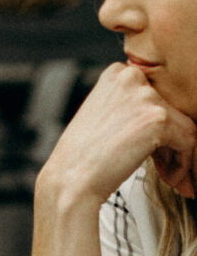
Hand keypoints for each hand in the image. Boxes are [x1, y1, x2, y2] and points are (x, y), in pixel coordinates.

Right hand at [40, 62, 195, 209]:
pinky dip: (184, 163)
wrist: (70, 182)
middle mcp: (131, 77)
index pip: (154, 96)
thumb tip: (162, 122)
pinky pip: (189, 140)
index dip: (154, 127)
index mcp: (116, 73)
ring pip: (183, 124)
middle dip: (168, 141)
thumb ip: (129, 108)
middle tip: (162, 167)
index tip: (151, 150)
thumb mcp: (102, 118)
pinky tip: (169, 179)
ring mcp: (146, 96)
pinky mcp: (158, 118)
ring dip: (177, 153)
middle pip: (170, 109)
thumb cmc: (80, 160)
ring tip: (167, 176)